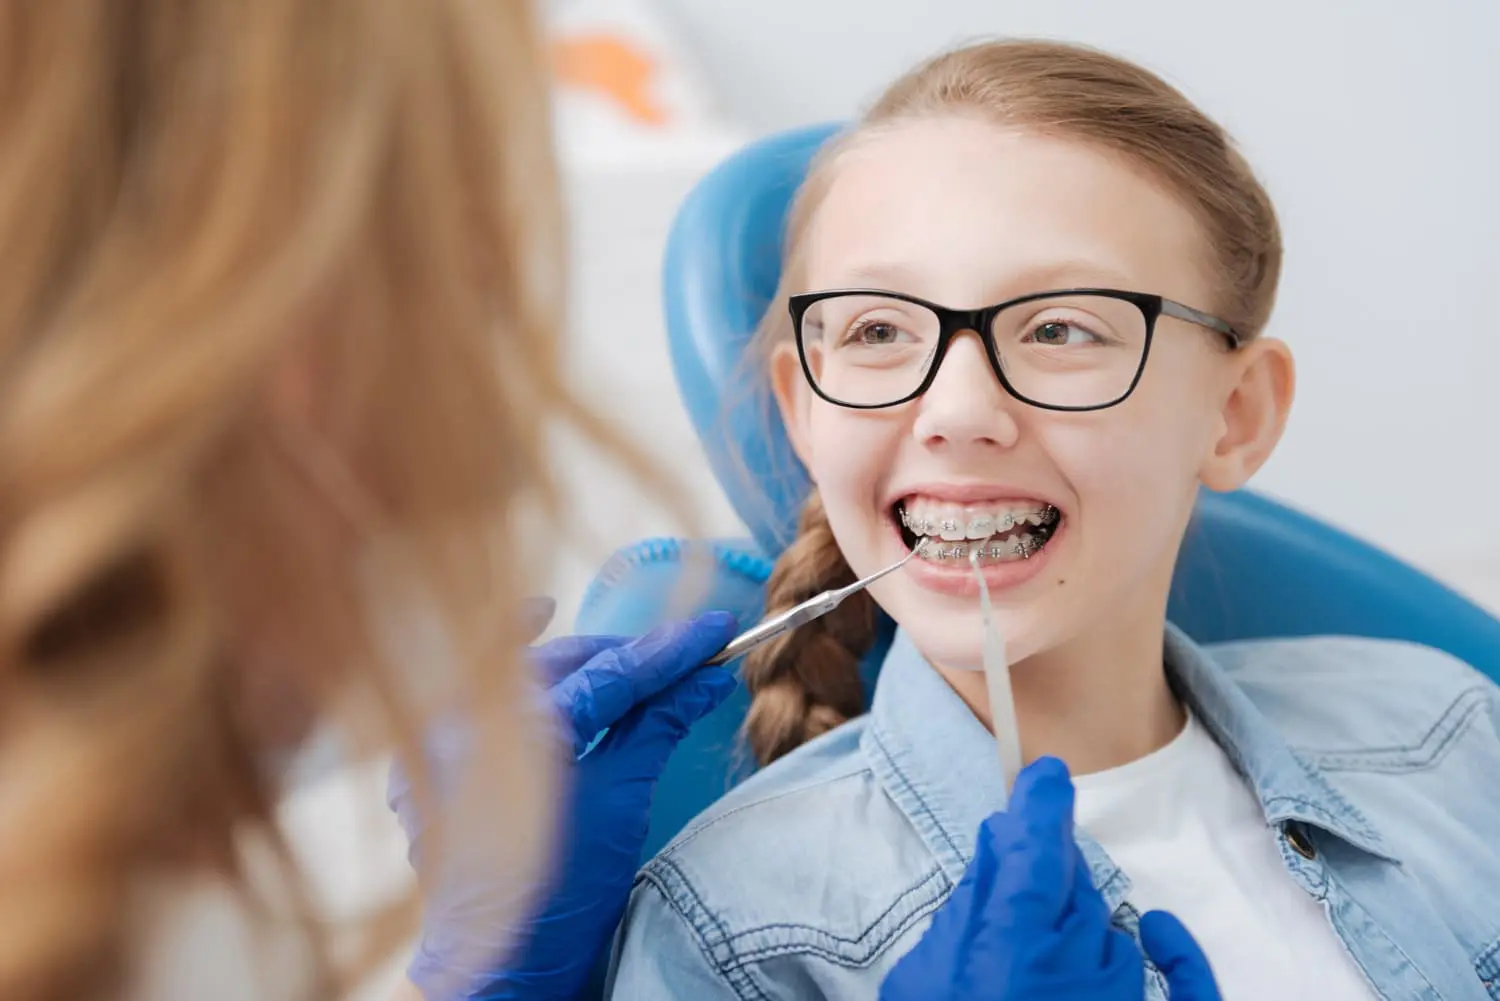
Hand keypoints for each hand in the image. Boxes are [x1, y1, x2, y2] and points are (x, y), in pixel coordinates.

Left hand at [389, 605, 739, 1000]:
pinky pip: (473, 692)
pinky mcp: (428, 759)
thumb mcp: (622, 803)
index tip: (714, 632)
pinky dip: (509, 667)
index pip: (608, 675)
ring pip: (516, 671)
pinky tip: (535, 629)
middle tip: (681, 653)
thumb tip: (703, 680)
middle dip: (625, 654)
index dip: (668, 653)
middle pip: (561, 662)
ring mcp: (436, 741)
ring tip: (630, 662)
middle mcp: (463, 723)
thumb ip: (656, 726)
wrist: (502, 964)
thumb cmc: (563, 893)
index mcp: (513, 736)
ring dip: (575, 659)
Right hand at [879, 757, 1220, 1000]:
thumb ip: (967, 915)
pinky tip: (1159, 929)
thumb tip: (999, 853)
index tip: (1044, 777)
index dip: (1041, 810)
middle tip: (1005, 864)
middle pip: (1070, 888)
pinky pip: (1180, 986)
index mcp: (1011, 958)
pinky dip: (1177, 956)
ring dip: (1074, 924)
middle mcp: (1076, 978)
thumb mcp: (924, 982)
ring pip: (1108, 932)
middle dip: (1040, 870)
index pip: (1040, 860)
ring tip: (1025, 956)